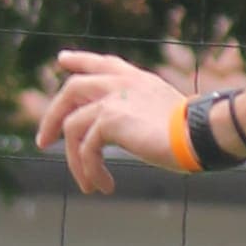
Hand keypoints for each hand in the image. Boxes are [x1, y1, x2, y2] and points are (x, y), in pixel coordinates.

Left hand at [37, 50, 184, 196]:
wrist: (201, 133)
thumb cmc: (194, 132)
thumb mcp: (164, 114)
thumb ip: (141, 112)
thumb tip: (128, 130)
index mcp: (137, 79)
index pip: (102, 63)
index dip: (80, 60)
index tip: (62, 61)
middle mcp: (121, 83)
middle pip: (72, 89)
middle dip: (53, 115)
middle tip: (44, 141)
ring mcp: (112, 99)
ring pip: (72, 126)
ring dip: (74, 160)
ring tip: (87, 185)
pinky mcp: (109, 120)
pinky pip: (86, 149)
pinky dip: (90, 170)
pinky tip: (102, 185)